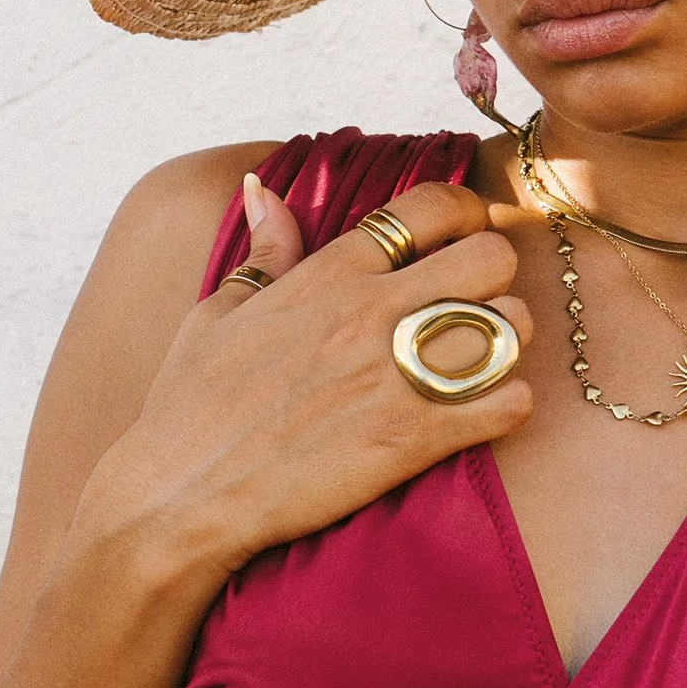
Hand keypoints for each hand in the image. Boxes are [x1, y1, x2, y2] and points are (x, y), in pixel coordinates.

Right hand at [71, 176, 533, 595]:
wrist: (177, 498)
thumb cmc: (190, 408)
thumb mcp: (219, 313)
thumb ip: (264, 251)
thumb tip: (264, 189)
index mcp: (330, 274)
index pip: (431, 206)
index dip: (464, 214)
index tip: (463, 236)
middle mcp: (371, 311)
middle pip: (491, 258)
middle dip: (496, 279)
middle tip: (477, 306)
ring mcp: (396, 373)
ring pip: (509, 326)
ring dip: (506, 343)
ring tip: (482, 363)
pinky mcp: (412, 437)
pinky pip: (508, 402)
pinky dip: (509, 407)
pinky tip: (484, 415)